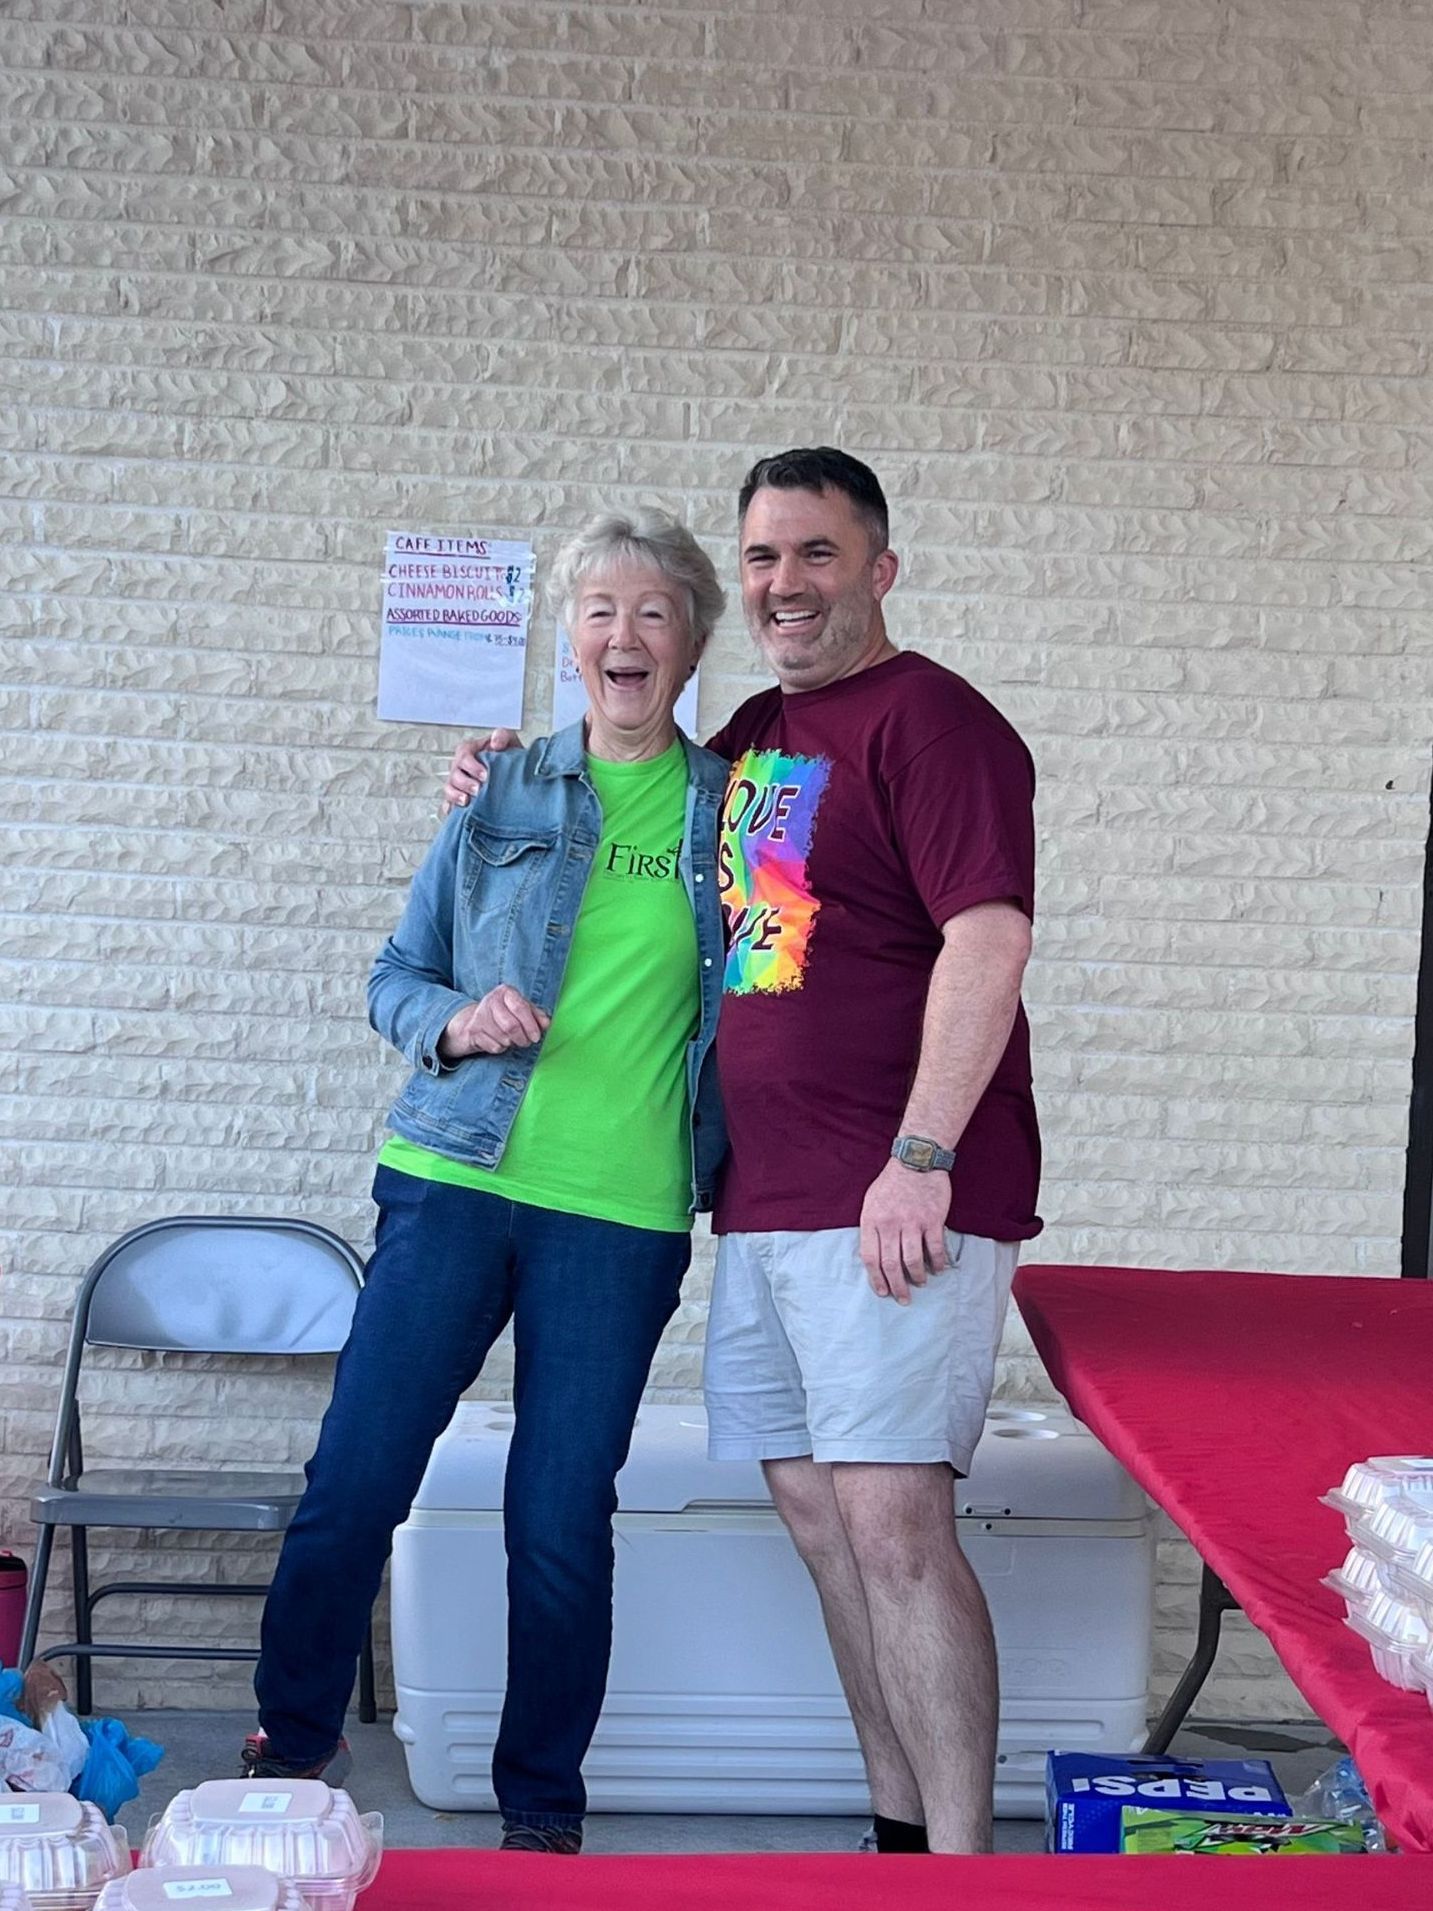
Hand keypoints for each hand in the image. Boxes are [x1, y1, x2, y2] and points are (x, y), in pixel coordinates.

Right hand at [438, 986, 549, 1059]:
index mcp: (505, 992)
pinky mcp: (473, 1031)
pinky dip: (501, 1048)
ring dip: (512, 1043)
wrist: (475, 1022)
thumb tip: (546, 1024)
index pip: (520, 1007)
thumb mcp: (522, 1010)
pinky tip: (499, 1041)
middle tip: (526, 1042)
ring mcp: (480, 1015)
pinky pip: (494, 1046)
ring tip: (512, 1040)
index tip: (536, 1037)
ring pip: (503, 1038)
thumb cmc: (505, 1014)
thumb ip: (537, 1015)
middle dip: (522, 1038)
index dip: (531, 1025)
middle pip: (511, 1026)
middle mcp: (491, 1000)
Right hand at [441, 730, 522, 814]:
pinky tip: (455, 812)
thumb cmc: (508, 758)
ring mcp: (458, 784)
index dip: (471, 765)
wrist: (516, 777)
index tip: (484, 775)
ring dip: (456, 795)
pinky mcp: (458, 799)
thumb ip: (503, 736)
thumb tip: (495, 742)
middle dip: (465, 783)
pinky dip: (449, 808)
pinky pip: (448, 804)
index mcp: (470, 752)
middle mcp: (461, 768)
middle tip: (478, 789)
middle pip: (454, 774)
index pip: (463, 754)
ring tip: (467, 801)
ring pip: (449, 789)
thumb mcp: (510, 742)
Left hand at [858, 1160, 951, 1303]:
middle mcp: (890, 1223)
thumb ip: (871, 1227)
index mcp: (872, 1220)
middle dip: (897, 1286)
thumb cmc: (891, 1183)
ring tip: (920, 1283)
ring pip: (912, 1260)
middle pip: (891, 1264)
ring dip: (917, 1277)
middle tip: (903, 1298)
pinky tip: (938, 1268)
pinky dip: (937, 1262)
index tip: (882, 1292)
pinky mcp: (933, 1219)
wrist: (915, 1160)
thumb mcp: (871, 1202)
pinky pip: (935, 1248)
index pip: (870, 1257)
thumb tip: (873, 1256)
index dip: (876, 1279)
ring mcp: (912, 1222)